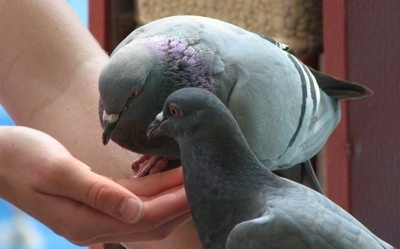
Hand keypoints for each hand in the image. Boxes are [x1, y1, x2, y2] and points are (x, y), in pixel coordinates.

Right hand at [0, 126, 189, 244]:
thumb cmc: (21, 159)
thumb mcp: (57, 172)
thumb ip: (97, 193)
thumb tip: (136, 212)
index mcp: (87, 222)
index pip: (146, 217)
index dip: (175, 203)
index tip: (200, 186)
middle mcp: (96, 224)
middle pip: (153, 220)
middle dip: (181, 203)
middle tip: (209, 182)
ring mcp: (97, 214)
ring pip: (147, 210)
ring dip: (172, 196)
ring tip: (196, 176)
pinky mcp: (97, 200)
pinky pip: (133, 197)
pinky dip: (154, 189)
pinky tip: (169, 175)